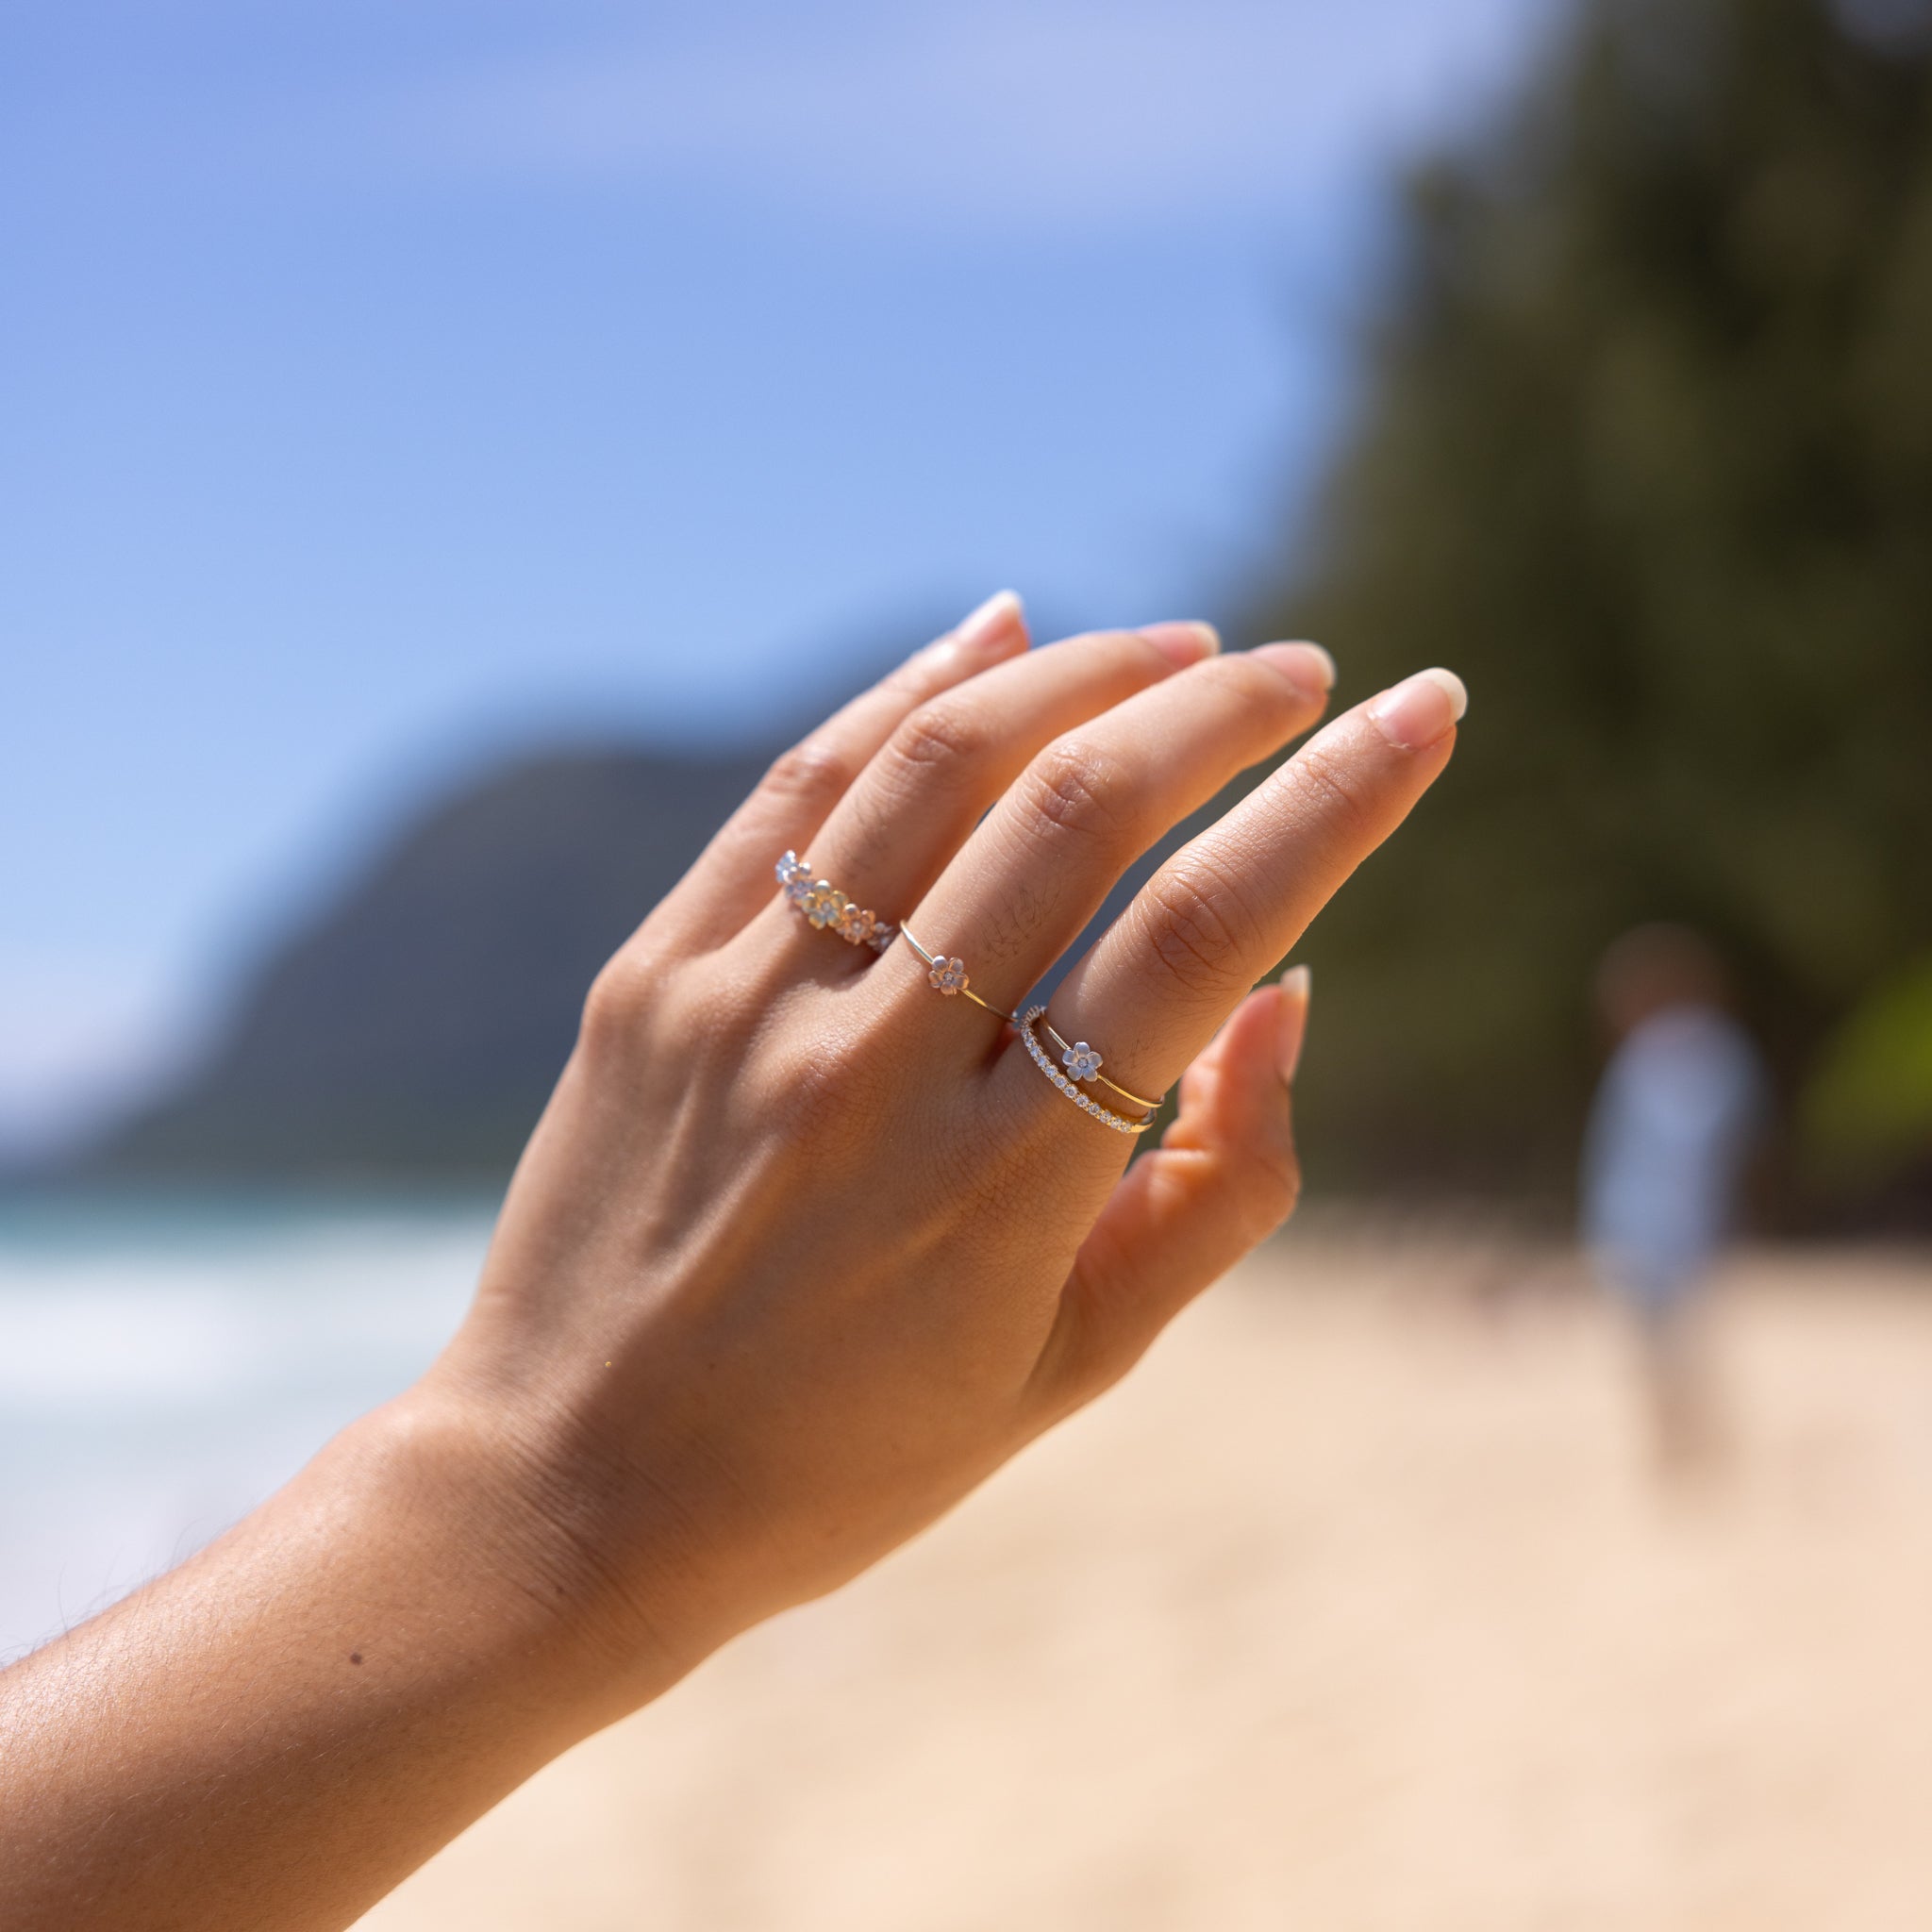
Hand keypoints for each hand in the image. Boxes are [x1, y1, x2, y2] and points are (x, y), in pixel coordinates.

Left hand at [427, 592, 1464, 1711]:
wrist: (575, 1492)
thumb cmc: (852, 1451)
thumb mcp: (1078, 1366)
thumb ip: (1220, 1187)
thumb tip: (1293, 991)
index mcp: (1006, 1190)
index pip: (1210, 934)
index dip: (1340, 800)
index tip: (1426, 709)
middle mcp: (875, 1075)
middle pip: (1079, 808)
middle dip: (1222, 707)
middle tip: (1299, 671)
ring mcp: (746, 1011)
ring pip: (935, 762)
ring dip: (1079, 673)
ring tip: (1175, 650)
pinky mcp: (653, 979)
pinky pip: (796, 792)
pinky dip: (906, 691)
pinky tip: (990, 630)